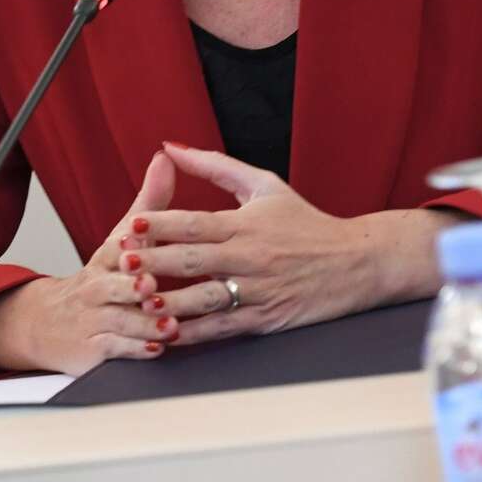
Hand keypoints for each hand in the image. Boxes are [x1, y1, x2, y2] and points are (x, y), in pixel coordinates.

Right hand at [0, 150, 180, 375]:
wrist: (47, 321)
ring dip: (144, 324)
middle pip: (113, 286)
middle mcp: (96, 287)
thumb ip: (150, 201)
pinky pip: (116, 349)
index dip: (127, 245)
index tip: (139, 241)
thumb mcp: (121, 237)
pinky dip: (136, 350)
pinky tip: (157, 349)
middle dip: (133, 287)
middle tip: (151, 287)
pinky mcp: (95, 348)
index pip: (115, 247)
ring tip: (169, 326)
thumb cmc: (98, 277)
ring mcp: (94, 319)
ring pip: (119, 320)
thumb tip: (166, 158)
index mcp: (106, 257)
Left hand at [130, 144, 447, 345]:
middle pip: (194, 260)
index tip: (131, 226)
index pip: (195, 224)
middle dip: (156, 262)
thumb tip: (171, 147)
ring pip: (206, 298)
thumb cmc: (306, 222)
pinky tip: (168, 334)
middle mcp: (249, 257)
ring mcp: (257, 290)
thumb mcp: (264, 185)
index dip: (162, 225)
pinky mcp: (266, 318)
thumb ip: (215, 165)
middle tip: (122, 265)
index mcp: (245, 224)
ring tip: (139, 301)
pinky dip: (195, 333)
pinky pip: (224, 327)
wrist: (359, 262)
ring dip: (171, 301)